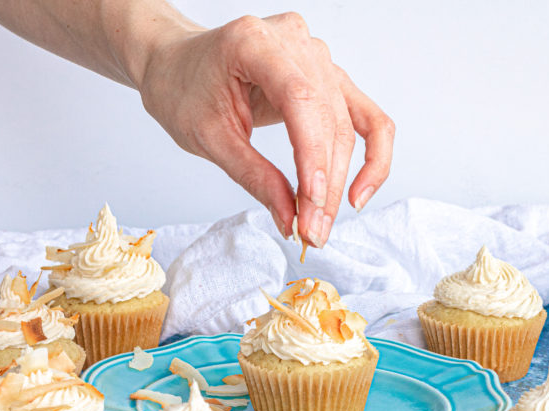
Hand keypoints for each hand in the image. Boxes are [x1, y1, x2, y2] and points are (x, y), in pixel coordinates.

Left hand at [137, 13, 394, 247]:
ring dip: (341, 181)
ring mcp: (316, 55)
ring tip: (322, 222)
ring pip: (347, 126)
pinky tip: (359, 191)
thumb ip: (253, 176)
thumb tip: (290, 218)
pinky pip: (365, 117)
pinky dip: (371, 156)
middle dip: (324, 184)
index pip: (300, 100)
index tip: (310, 206)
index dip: (312, 157)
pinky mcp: (328, 76)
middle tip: (312, 232)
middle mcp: (294, 41)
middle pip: (328, 119)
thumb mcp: (208, 138)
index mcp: (255, 42)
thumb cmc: (183, 89)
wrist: (177, 65)